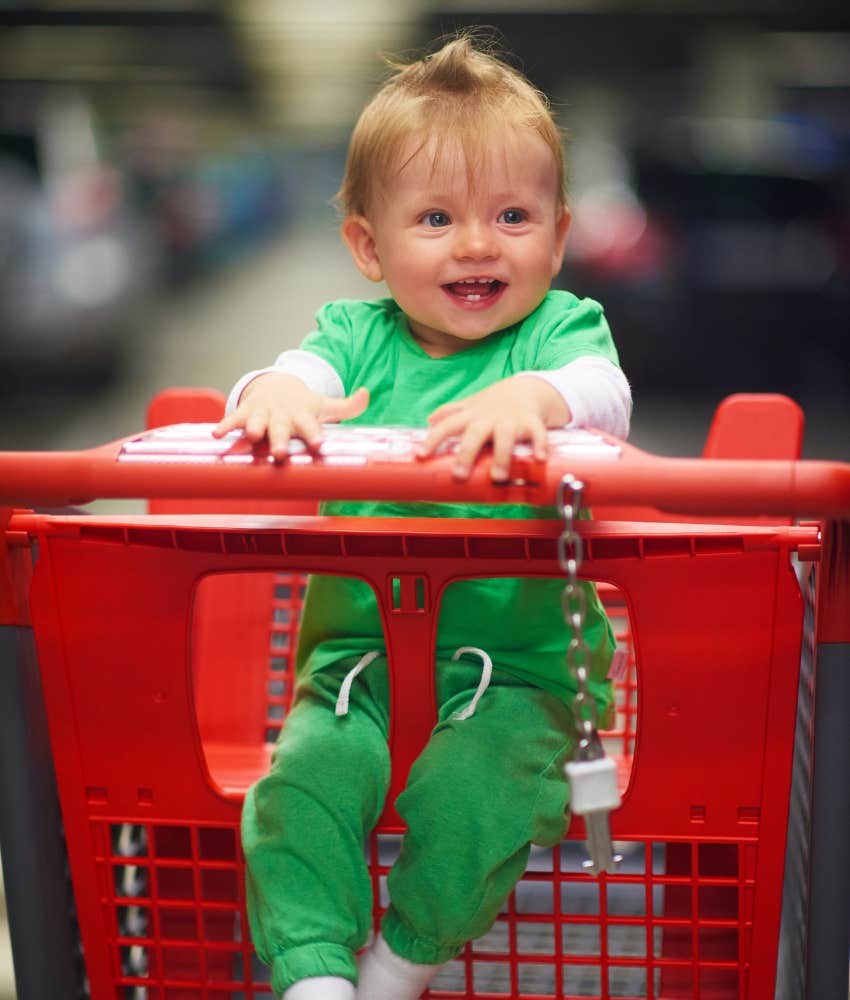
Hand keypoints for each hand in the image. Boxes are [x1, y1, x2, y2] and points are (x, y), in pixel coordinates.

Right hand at [212, 372, 368, 459]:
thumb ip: (348, 406)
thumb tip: (367, 393)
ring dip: (255, 429)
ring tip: (253, 436)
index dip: (314, 435)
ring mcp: (263, 413)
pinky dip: (225, 425)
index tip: (318, 445)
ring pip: (258, 421)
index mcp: (303, 415)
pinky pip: (234, 419)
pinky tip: (217, 435)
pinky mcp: (246, 413)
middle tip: (280, 454)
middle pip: (282, 428)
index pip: (311, 426)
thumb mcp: (325, 405)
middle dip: (281, 440)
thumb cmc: (303, 405)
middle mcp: (283, 414)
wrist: (276, 384)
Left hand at [417, 376, 570, 480]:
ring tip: (498, 477)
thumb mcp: (471, 406)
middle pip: (475, 434)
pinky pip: (537, 433)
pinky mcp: (532, 422)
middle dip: (466, 454)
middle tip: (459, 475)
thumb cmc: (494, 403)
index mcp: (471, 416)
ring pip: (505, 436)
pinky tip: (539, 459)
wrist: (528, 388)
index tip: (420, 456)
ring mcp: (511, 420)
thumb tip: (429, 420)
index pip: (447, 426)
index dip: (433, 440)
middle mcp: (489, 419)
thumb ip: (451, 413)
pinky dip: (539, 445)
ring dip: (501, 456)